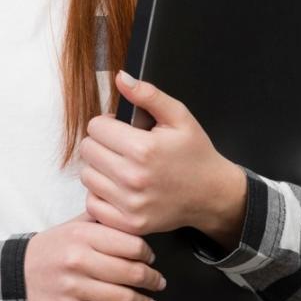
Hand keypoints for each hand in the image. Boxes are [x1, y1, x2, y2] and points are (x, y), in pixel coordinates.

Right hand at [24, 210, 166, 300]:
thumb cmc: (46, 254)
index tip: (151, 259)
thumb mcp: (68, 228)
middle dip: (152, 280)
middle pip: (131, 273)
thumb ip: (98, 222)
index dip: (147, 254)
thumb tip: (130, 218)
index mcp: (81, 236)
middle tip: (157, 282)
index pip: (131, 244)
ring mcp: (74, 287)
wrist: (13, 278)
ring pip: (123, 298)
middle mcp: (78, 260)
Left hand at [77, 70, 239, 238]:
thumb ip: (148, 95)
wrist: (213, 194)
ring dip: (99, 169)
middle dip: (101, 143)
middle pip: (88, 150)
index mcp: (143, 149)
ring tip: (120, 166)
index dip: (107, 124)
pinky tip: (118, 187)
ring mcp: (130, 203)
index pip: (95, 127)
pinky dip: (101, 195)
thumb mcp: (179, 117)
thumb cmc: (195, 154)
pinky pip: (93, 204)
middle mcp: (133, 178)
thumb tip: (121, 78)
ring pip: (87, 176)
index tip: (121, 129)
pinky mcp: (129, 222)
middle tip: (121, 147)